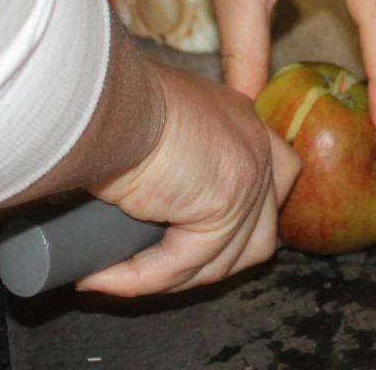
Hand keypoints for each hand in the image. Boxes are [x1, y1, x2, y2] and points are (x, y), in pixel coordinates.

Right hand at [76, 61, 299, 295]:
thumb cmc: (105, 99)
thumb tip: (145, 195)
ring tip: (124, 276)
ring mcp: (248, 175)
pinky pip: (183, 262)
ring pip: (223, 257)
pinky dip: (142, 278)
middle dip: (214, 259)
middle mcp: (255, 142)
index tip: (199, 236)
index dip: (248, 216)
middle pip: (260, 228)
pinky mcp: (224, 206)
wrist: (99, 96)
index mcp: (240, 118)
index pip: (275, 175)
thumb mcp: (149, 119)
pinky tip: (103, 278)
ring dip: (173, 277)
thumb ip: (166, 148)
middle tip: (162, 269)